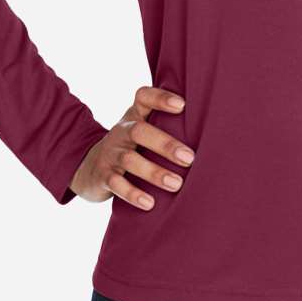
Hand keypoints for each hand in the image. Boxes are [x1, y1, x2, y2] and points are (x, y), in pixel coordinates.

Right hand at [70, 85, 195, 206]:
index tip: (183, 105)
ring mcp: (110, 153)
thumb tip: (212, 129)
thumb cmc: (130, 146)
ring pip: (130, 160)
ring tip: (177, 184)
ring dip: (154, 173)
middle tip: (189, 158)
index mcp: (133, 116)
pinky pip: (116, 184)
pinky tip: (150, 203)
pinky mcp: (103, 176)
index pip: (143, 97)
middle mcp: (121, 132)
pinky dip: (133, 194)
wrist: (89, 167)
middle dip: (165, 144)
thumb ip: (166, 125)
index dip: (160, 98)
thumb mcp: (142, 130)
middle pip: (140, 131)